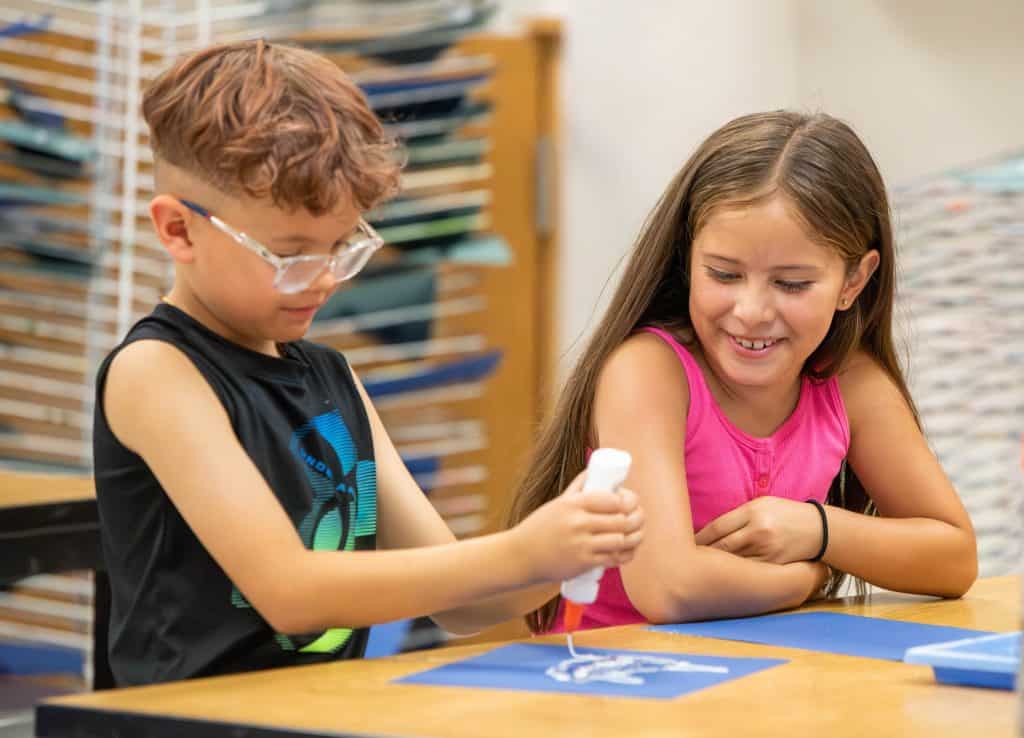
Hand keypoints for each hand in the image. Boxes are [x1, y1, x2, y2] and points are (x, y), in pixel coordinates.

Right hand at [512, 471, 644, 582]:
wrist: (521, 555)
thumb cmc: (540, 527)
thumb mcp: (557, 503)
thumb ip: (577, 488)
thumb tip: (594, 470)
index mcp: (573, 504)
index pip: (612, 499)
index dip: (628, 501)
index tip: (631, 502)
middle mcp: (578, 523)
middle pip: (621, 520)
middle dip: (637, 518)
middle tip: (639, 518)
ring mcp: (581, 544)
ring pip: (621, 540)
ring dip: (635, 538)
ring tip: (637, 534)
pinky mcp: (583, 563)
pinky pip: (613, 559)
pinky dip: (625, 555)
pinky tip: (628, 551)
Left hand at [694, 496, 824, 564]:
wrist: (820, 529)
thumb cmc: (786, 513)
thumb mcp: (761, 504)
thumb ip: (736, 517)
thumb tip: (709, 531)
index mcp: (752, 513)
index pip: (716, 528)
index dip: (698, 538)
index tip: (685, 543)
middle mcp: (758, 532)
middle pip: (721, 547)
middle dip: (701, 555)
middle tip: (684, 560)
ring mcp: (767, 551)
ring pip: (732, 563)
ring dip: (714, 568)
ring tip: (697, 571)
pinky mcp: (774, 566)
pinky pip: (748, 573)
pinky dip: (734, 576)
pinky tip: (722, 578)